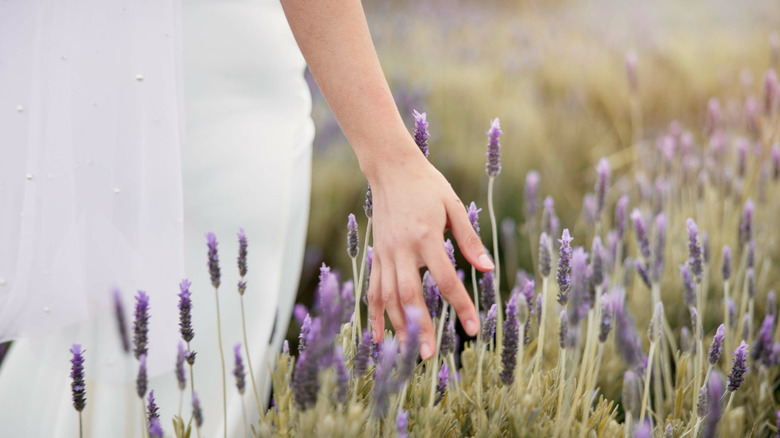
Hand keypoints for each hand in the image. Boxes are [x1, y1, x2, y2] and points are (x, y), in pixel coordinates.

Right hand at [366, 144, 494, 359]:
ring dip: (397, 326)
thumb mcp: (453, 206)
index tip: (472, 329)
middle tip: (428, 354)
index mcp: (426, 237)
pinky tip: (378, 337)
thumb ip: (469, 239)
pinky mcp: (376, 254)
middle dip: (420, 326)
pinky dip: (374, 314)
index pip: (446, 280)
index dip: (460, 306)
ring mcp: (385, 253)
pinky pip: (372, 288)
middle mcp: (402, 249)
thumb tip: (488, 269)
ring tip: (407, 352)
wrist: (391, 168)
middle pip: (410, 295)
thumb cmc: (427, 185)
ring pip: (388, 297)